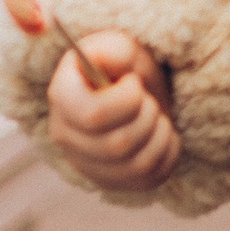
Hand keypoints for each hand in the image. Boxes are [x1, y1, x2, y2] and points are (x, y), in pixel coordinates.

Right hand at [44, 31, 178, 195]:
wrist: (138, 92)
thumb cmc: (126, 69)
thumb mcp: (122, 49)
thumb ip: (112, 51)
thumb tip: (100, 60)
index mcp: (62, 98)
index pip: (92, 115)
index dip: (125, 100)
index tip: (133, 82)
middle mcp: (66, 137)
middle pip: (117, 144)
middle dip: (147, 115)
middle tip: (148, 98)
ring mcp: (87, 165)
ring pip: (136, 164)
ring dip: (159, 133)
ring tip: (155, 115)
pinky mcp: (112, 181)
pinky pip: (150, 177)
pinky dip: (167, 151)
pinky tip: (159, 133)